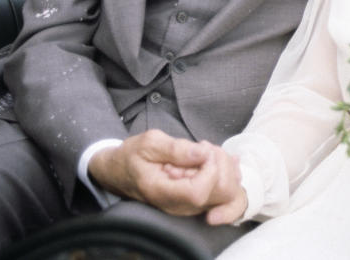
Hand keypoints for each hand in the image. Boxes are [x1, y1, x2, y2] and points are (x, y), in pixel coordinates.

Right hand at [88, 130, 245, 220]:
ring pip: (228, 195)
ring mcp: (190, 207)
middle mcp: (179, 206)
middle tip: (204, 147)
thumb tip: (203, 153)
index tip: (201, 149)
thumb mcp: (148, 143)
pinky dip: (228, 172)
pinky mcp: (198, 202)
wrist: (121, 172)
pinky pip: (226, 193)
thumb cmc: (133, 156)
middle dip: (221, 164)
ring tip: (206, 151)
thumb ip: (176, 149)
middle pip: (221, 194)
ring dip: (225, 167)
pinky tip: (216, 156)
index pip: (198, 192)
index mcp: (162, 193)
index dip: (208, 169)